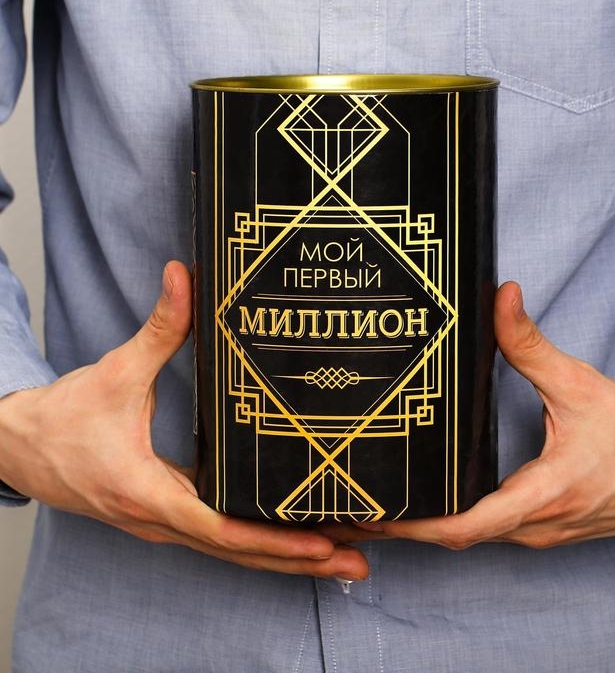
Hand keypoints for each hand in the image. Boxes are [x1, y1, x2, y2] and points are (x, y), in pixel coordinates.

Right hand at [0, 261, 366, 578]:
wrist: (16, 448)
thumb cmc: (61, 419)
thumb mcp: (114, 372)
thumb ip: (158, 327)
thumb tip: (183, 276)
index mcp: (146, 492)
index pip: (218, 528)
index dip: (271, 538)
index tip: (318, 542)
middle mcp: (159, 520)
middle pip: (239, 552)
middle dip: (298, 559)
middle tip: (359, 561)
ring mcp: (164, 523)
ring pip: (233, 553)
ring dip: (285, 558)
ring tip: (343, 558)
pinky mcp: (167, 515)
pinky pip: (221, 539)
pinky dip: (260, 544)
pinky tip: (294, 539)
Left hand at [322, 281, 614, 549]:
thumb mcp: (580, 384)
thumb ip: (531, 344)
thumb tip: (502, 297)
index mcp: (545, 494)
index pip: (469, 525)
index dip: (419, 524)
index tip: (379, 514)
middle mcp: (540, 525)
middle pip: (460, 536)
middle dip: (410, 526)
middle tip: (363, 504)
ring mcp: (545, 533)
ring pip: (476, 538)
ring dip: (432, 526)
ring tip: (389, 502)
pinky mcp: (550, 528)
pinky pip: (494, 531)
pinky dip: (459, 521)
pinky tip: (438, 499)